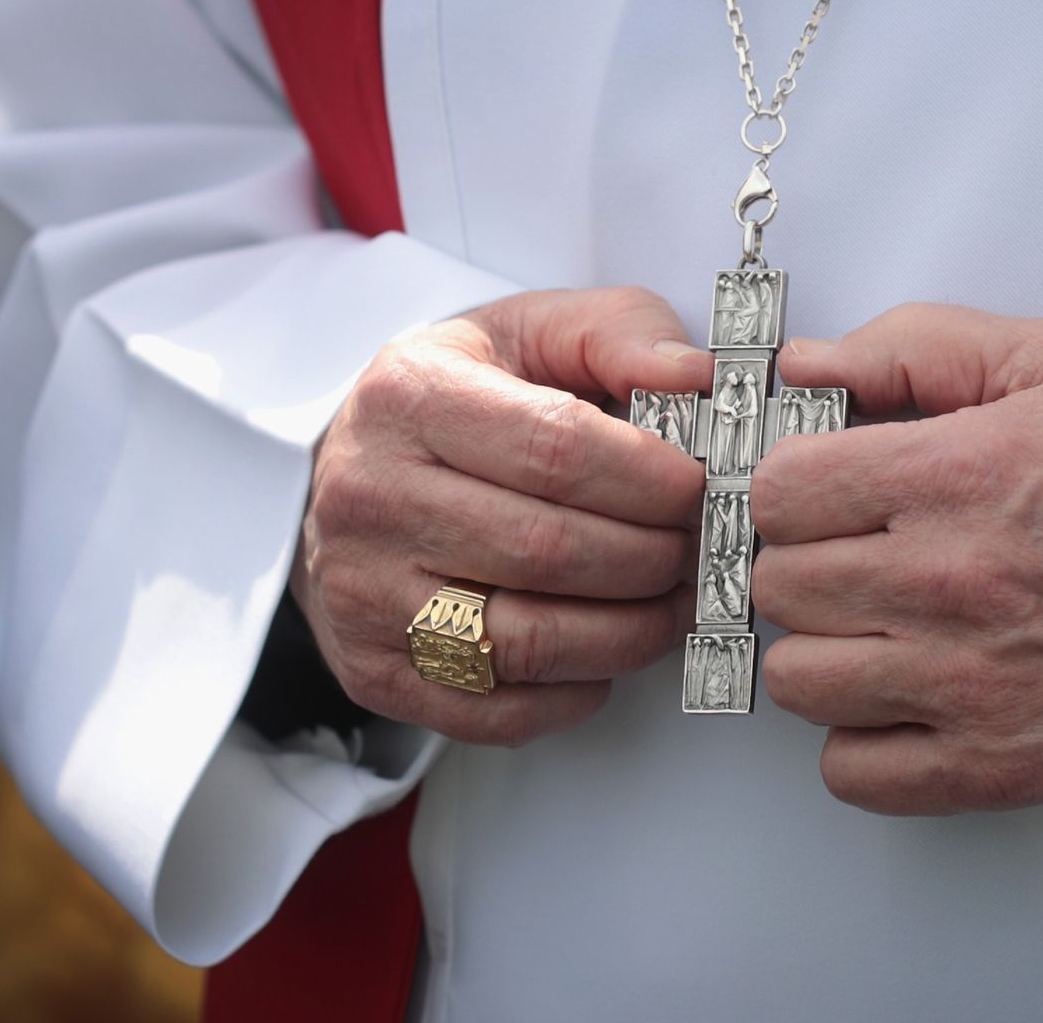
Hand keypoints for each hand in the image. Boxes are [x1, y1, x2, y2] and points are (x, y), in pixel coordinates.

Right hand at [293, 287, 710, 745]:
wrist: (344, 473)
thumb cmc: (456, 401)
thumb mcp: (527, 332)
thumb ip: (617, 332)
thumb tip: (695, 376)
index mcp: (411, 398)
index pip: (555, 448)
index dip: (650, 478)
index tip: (698, 486)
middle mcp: (371, 498)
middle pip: (549, 551)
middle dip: (653, 558)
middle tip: (696, 548)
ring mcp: (364, 595)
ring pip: (530, 640)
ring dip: (631, 633)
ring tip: (670, 601)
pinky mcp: (373, 671)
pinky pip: (499, 710)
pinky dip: (577, 693)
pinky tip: (604, 651)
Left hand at [751, 304, 1042, 813]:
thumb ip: (913, 348)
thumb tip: (802, 366)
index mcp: (952, 475)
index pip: (779, 492)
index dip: (796, 492)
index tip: (827, 499)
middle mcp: (946, 581)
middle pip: (779, 584)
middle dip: (808, 567)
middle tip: (861, 562)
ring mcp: (965, 683)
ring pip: (798, 679)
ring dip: (825, 655)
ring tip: (881, 633)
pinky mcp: (992, 767)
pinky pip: (852, 772)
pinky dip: (863, 744)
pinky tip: (906, 701)